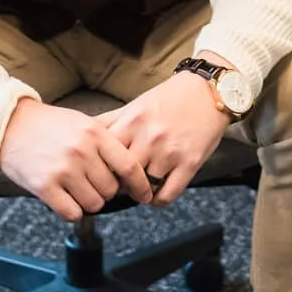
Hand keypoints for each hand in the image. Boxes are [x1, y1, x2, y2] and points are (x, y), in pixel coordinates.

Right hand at [0, 98, 153, 221]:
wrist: (10, 125)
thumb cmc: (48, 124)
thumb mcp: (82, 122)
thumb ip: (105, 142)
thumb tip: (130, 170)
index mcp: (94, 134)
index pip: (129, 166)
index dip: (140, 184)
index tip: (144, 194)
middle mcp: (81, 152)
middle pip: (111, 189)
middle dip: (106, 191)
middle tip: (93, 183)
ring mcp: (63, 171)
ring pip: (94, 204)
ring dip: (89, 201)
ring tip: (77, 188)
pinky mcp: (45, 187)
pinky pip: (72, 213)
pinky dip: (72, 210)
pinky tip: (65, 198)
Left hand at [96, 71, 230, 205]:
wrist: (207, 91)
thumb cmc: (170, 98)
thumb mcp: (136, 105)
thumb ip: (111, 121)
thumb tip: (84, 133)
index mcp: (132, 122)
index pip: (105, 156)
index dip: (100, 168)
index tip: (102, 173)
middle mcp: (149, 138)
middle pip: (123, 175)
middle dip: (120, 184)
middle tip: (120, 185)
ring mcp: (170, 152)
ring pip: (144, 188)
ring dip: (140, 192)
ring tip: (140, 188)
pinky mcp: (190, 163)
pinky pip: (167, 195)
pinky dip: (159, 200)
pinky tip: (157, 192)